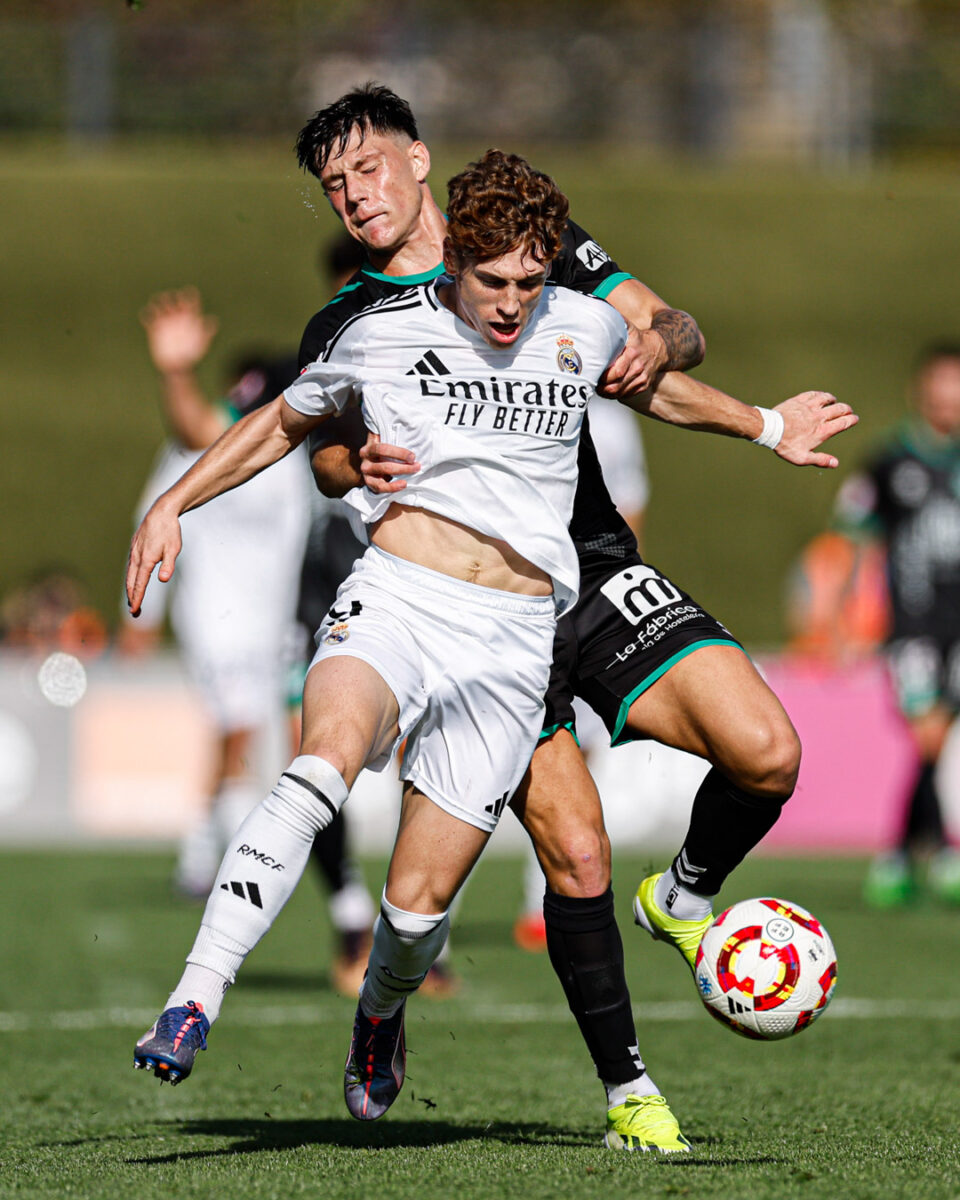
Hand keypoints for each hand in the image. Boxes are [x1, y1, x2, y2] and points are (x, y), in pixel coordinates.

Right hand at [125, 500, 182, 615]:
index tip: (134, 610)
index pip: (140, 584)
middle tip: (134, 612)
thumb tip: (162, 580)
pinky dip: (130, 577)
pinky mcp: (134, 547)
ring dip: (130, 588)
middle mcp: (137, 557)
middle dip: (132, 598)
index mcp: (146, 560)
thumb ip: (168, 565)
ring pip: (129, 574)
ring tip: (132, 600)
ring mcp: (134, 552)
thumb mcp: (174, 549)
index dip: (137, 598)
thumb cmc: (170, 531)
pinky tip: (133, 580)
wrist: (161, 513)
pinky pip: (130, 566)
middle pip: (131, 582)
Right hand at [140, 288, 218, 373]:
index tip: (186, 300)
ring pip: (158, 303)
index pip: (190, 300)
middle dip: (171, 297)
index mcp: (190, 318)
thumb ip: (207, 331)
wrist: (178, 368)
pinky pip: (147, 316)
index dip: (189, 294)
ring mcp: (165, 322)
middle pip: (172, 297)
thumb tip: (212, 319)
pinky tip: (150, 320)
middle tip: (172, 309)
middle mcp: (177, 317)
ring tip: (158, 311)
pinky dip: (145, 313)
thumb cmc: (192, 356)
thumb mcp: (202, 343)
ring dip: (157, 301)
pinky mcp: (154, 329)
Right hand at [359, 433, 420, 493]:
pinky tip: (403, 484)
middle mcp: (365, 457)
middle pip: (385, 462)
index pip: (382, 448)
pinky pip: (380, 487)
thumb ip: (392, 436)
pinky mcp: (368, 482)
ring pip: (384, 473)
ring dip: (401, 473)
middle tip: (417, 465)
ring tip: (413, 472)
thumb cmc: (383, 452)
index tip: (412, 456)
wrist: (371, 466)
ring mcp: (366, 471)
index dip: (399, 453)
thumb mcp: (384, 441)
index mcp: (370, 445)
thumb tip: (412, 428)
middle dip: (404, 465)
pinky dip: (393, 487)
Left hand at [598, 325, 667, 397]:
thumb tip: (598, 311)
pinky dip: (615, 394)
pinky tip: (607, 390)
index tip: (593, 374)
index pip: (617, 371)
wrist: (659, 348)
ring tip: (597, 388)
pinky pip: (627, 394)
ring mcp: (642, 378)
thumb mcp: (628, 328)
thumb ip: (614, 323)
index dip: (603, 376)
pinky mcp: (644, 385)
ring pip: (620, 392)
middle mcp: (638, 367)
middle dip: (602, 387)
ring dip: (606, 393)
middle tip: (592, 383)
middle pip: (617, 385)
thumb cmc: (637, 337)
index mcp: (633, 353)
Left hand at [774, 392, 857, 467]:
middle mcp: (819, 417)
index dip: (851, 420)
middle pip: (839, 409)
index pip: (843, 423)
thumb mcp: (802, 458)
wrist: (770, 429)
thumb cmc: (786, 445)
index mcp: (822, 431)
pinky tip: (820, 396)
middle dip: (847, 410)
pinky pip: (814, 394)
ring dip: (834, 400)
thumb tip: (836, 463)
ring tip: (835, 402)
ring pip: (828, 399)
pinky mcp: (800, 400)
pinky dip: (820, 395)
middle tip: (848, 411)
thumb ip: (820, 460)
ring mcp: (810, 407)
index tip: (855, 419)